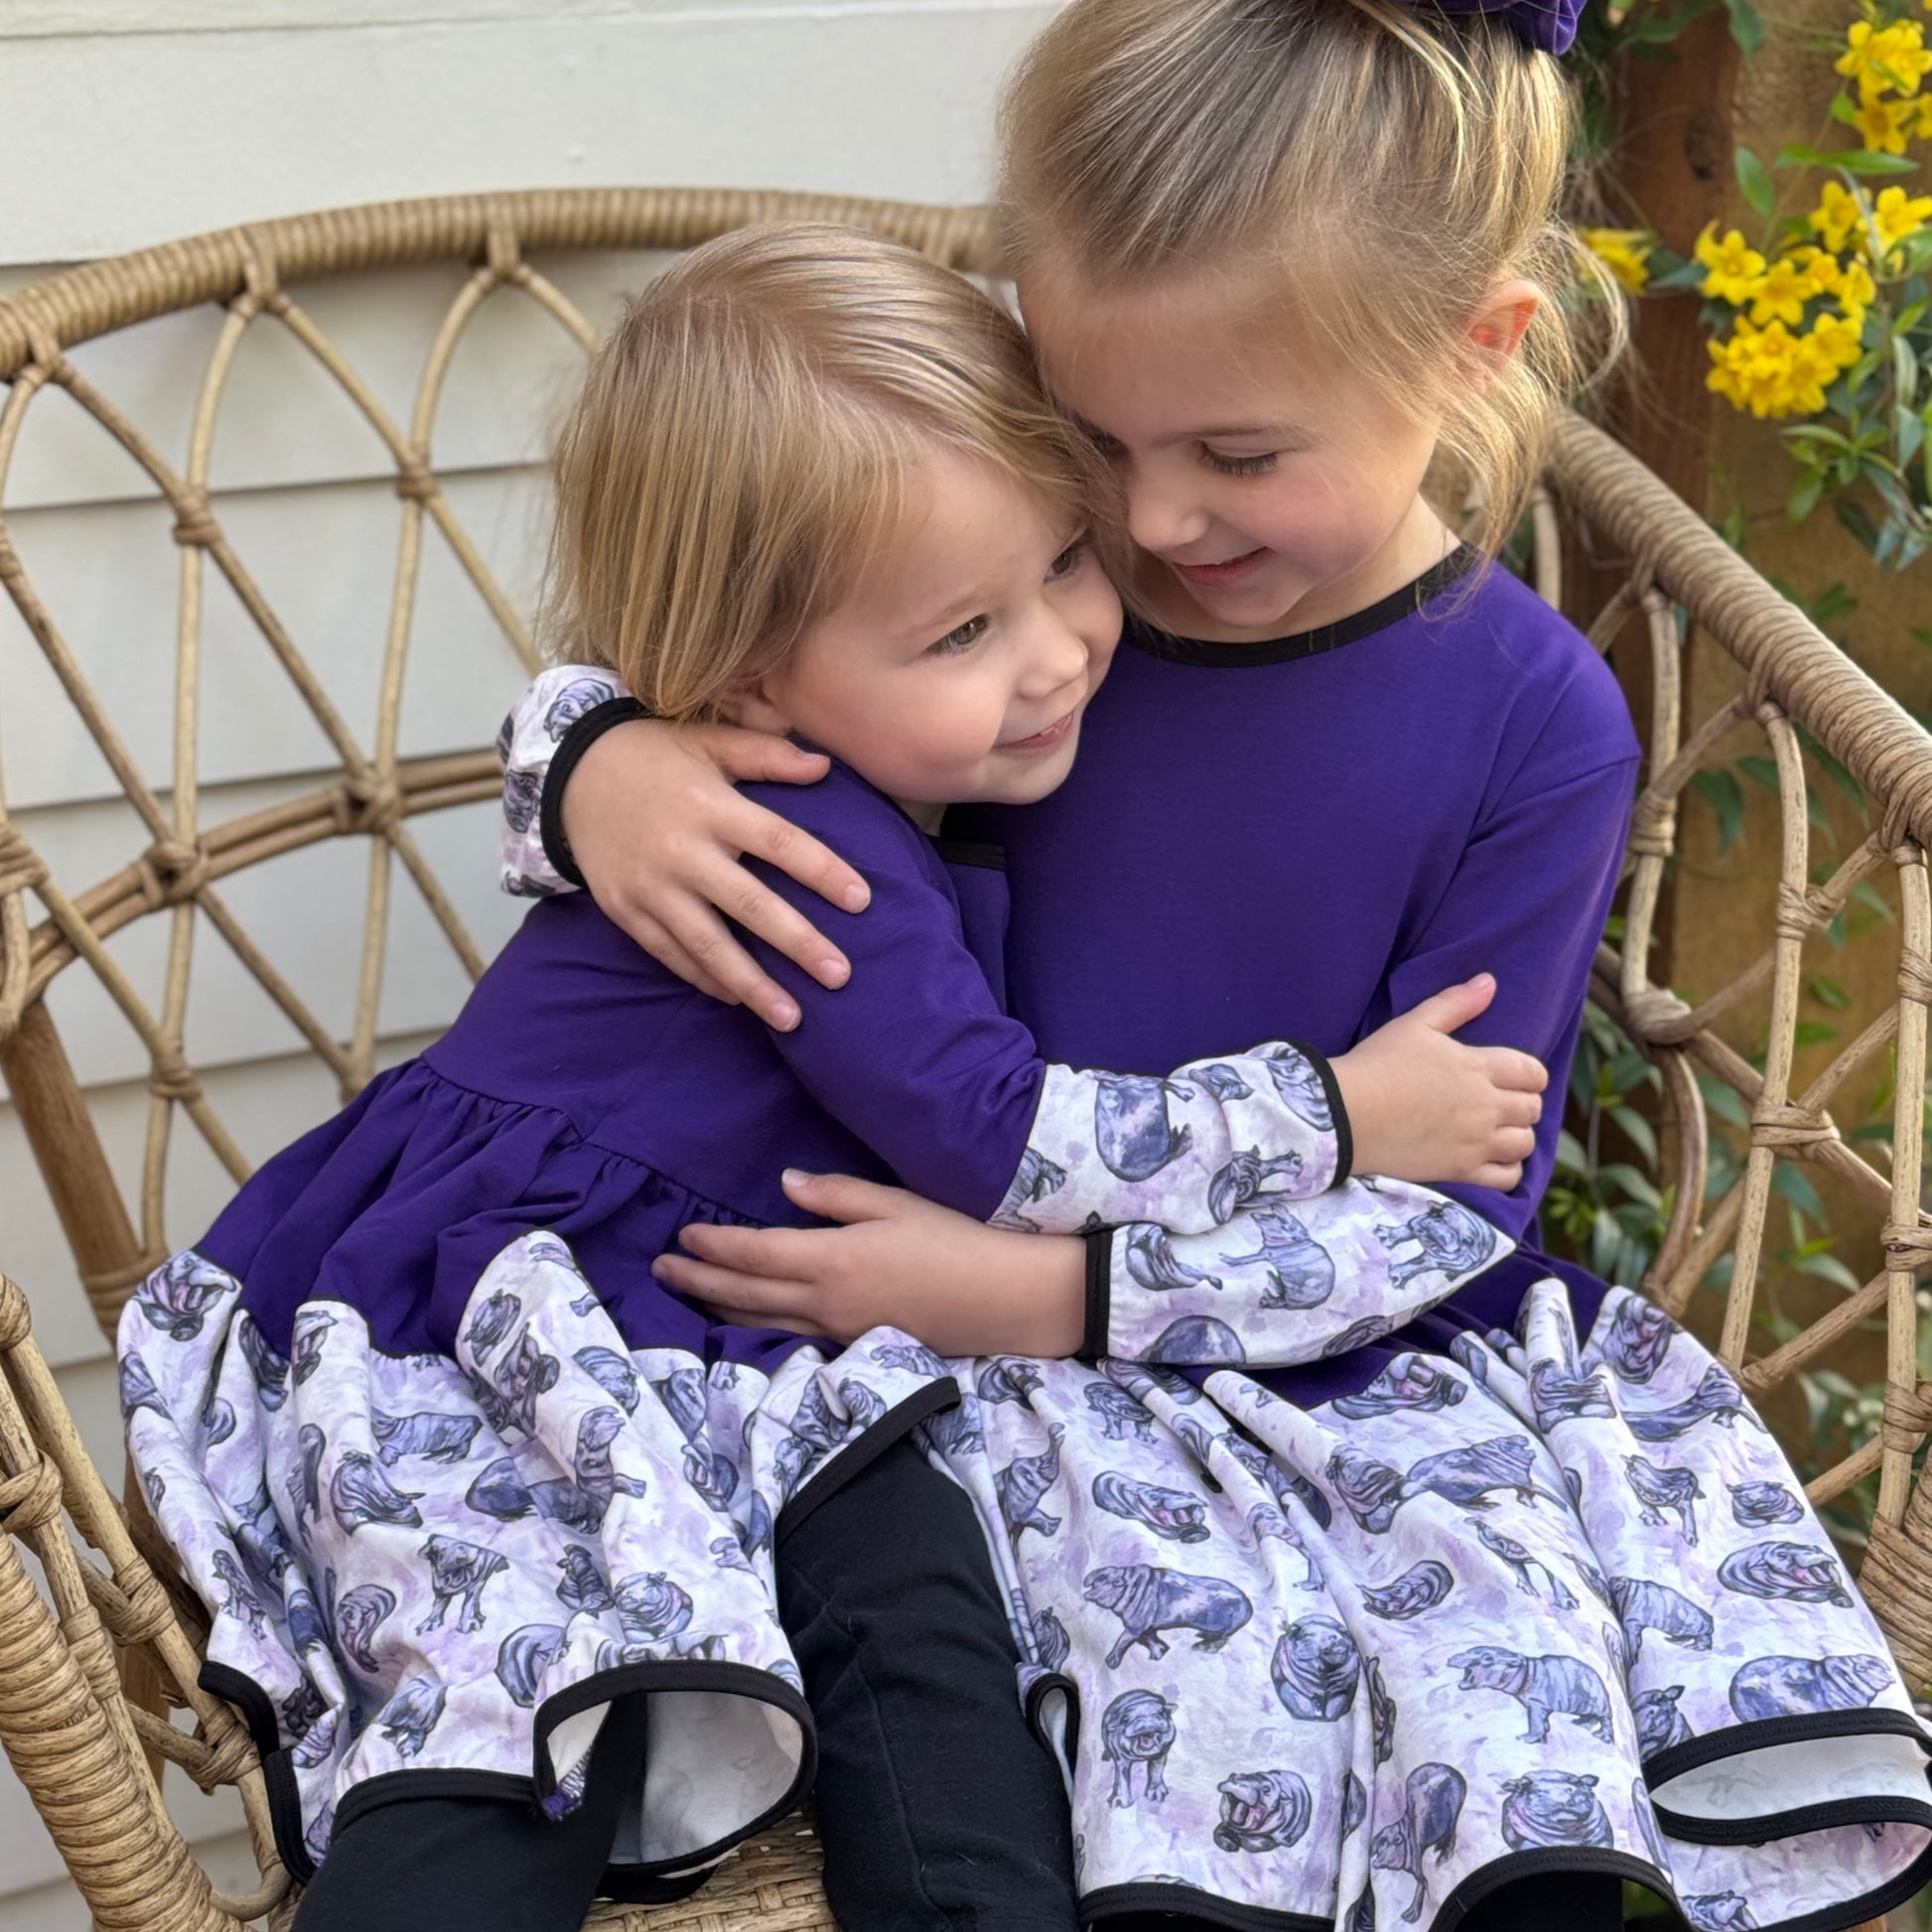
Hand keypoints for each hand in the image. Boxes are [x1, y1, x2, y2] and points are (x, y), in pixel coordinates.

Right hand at [564, 718, 873, 1029]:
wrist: (567, 772)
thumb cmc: (650, 754)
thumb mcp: (706, 740)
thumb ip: (766, 755)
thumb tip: (825, 767)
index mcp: (710, 805)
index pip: (778, 842)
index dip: (822, 872)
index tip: (861, 901)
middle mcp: (682, 851)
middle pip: (750, 905)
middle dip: (798, 944)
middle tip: (840, 977)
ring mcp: (651, 887)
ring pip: (709, 945)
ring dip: (753, 985)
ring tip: (793, 1018)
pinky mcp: (625, 910)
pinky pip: (671, 954)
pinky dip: (705, 979)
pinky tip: (738, 1000)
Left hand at [651, 1171, 1088, 1357]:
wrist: (1001, 1299)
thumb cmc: (952, 1240)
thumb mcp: (895, 1203)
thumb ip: (835, 1195)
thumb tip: (783, 1184)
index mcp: (832, 1260)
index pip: (753, 1253)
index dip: (712, 1246)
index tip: (681, 1236)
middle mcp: (824, 1302)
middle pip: (743, 1295)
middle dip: (697, 1281)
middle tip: (659, 1269)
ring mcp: (837, 1331)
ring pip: (759, 1325)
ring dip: (717, 1310)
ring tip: (687, 1297)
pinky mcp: (852, 1346)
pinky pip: (788, 1339)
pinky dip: (754, 1330)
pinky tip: (743, 1325)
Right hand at [1331, 975, 1546, 1191]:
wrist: (1344, 1113)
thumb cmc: (1376, 1063)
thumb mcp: (1413, 1024)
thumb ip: (1455, 1003)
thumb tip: (1490, 981)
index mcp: (1478, 1066)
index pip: (1532, 1072)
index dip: (1531, 1075)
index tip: (1516, 1077)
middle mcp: (1485, 1105)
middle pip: (1533, 1108)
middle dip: (1524, 1103)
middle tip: (1502, 1102)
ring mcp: (1475, 1141)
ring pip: (1525, 1142)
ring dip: (1518, 1134)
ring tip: (1499, 1130)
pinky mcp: (1460, 1170)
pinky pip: (1507, 1177)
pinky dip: (1510, 1169)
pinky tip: (1495, 1159)